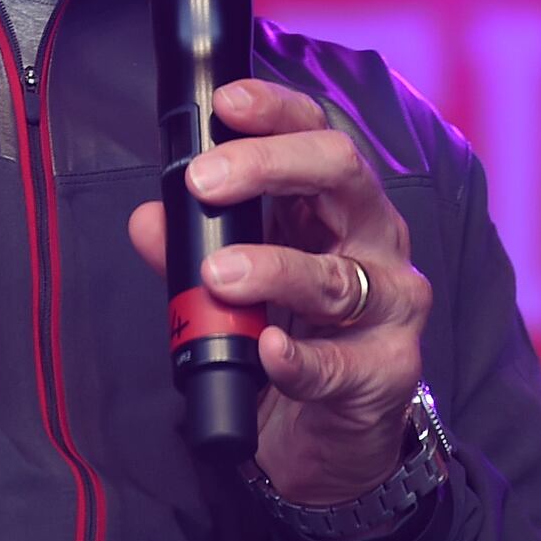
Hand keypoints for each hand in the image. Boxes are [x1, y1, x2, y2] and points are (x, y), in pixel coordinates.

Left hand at [127, 79, 432, 506]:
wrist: (334, 436)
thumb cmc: (298, 335)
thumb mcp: (240, 282)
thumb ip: (192, 250)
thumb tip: (148, 220)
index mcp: (339, 204)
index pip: (318, 133)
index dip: (276, 110)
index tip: (226, 105)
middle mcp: (376, 239)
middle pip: (342, 175)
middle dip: (270, 167)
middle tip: (205, 182)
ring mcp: (392, 304)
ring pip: (338, 275)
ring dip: (273, 269)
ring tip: (220, 276)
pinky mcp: (391, 371)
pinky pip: (342, 363)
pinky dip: (302, 359)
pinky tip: (271, 349)